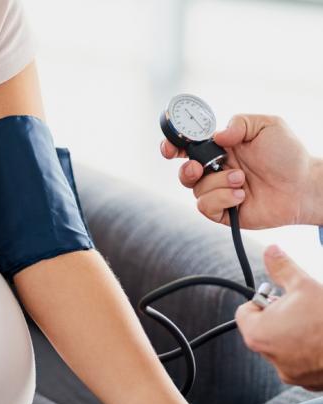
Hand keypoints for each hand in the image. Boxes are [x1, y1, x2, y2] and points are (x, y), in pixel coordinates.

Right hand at [161, 115, 322, 227]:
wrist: (302, 187)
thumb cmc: (288, 155)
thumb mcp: (267, 126)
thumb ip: (239, 123)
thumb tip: (216, 136)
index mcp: (220, 149)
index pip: (189, 147)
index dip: (173, 146)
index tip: (169, 148)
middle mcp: (216, 170)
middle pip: (184, 172)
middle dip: (187, 170)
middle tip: (200, 168)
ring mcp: (218, 192)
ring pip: (196, 190)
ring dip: (218, 184)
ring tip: (242, 180)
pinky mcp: (223, 212)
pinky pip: (206, 207)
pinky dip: (222, 199)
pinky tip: (241, 196)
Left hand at [236, 245, 322, 389]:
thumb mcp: (303, 285)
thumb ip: (281, 268)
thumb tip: (270, 251)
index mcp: (258, 334)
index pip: (244, 312)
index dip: (261, 300)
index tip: (279, 296)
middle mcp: (268, 356)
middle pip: (263, 329)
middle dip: (279, 316)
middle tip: (300, 308)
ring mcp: (289, 372)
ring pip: (283, 346)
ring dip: (293, 334)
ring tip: (314, 324)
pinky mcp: (307, 382)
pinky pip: (300, 362)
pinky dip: (308, 352)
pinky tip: (322, 340)